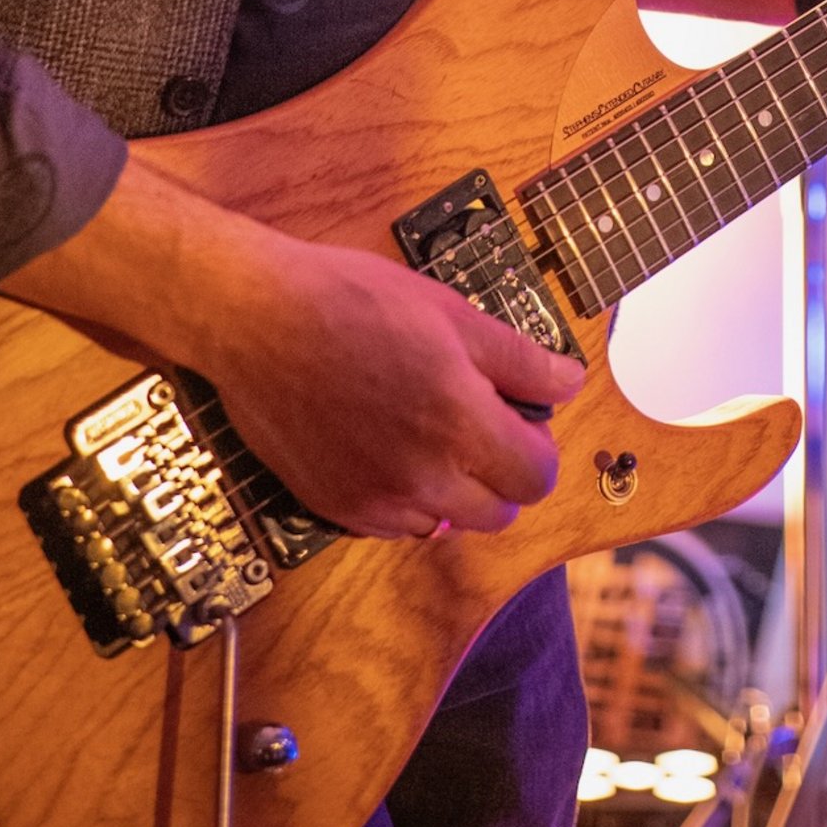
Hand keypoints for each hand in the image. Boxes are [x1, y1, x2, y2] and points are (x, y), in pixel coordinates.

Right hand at [217, 235, 584, 539]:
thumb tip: (567, 383)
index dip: (538, 445)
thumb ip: (519, 360)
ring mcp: (376, 499)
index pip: (537, 476)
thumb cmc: (350, 301)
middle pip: (500, 512)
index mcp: (459, 423)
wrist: (258, 318)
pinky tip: (389, 445)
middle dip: (502, 471)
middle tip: (478, 421)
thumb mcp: (450, 312)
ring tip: (429, 430)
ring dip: (455, 489)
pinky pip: (396, 526)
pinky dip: (407, 498)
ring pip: (449, 523)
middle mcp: (422, 476)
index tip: (521, 417)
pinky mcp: (338, 507)